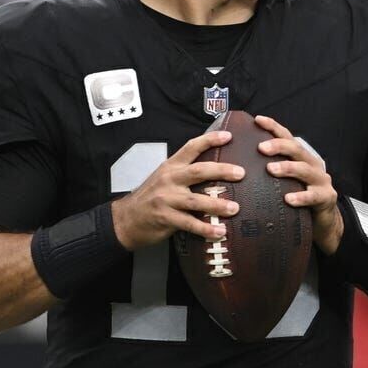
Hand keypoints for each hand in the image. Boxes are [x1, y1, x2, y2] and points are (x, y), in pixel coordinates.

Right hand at [110, 129, 242, 251]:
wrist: (126, 219)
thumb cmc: (150, 198)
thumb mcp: (164, 178)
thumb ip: (184, 173)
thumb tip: (216, 171)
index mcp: (171, 167)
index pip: (191, 147)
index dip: (210, 140)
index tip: (228, 136)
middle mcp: (169, 179)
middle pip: (198, 171)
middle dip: (222, 171)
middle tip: (241, 173)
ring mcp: (166, 199)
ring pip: (196, 200)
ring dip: (217, 204)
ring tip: (235, 208)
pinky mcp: (165, 218)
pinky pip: (189, 223)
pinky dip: (206, 228)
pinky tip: (220, 232)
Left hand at [255, 115, 343, 254]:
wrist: (324, 222)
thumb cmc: (299, 198)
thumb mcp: (285, 181)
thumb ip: (269, 171)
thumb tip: (235, 165)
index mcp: (300, 157)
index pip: (287, 137)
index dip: (273, 127)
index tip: (257, 120)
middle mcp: (312, 164)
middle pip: (296, 149)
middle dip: (278, 146)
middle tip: (261, 148)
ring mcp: (321, 180)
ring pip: (304, 170)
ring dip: (287, 168)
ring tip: (271, 169)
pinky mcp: (326, 198)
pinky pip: (313, 196)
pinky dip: (300, 197)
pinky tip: (288, 199)